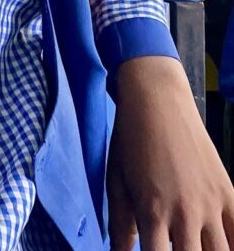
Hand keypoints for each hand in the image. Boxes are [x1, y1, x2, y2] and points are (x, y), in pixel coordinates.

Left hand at [108, 56, 233, 249]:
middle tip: (174, 249)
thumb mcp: (116, 183)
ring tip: (195, 247)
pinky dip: (233, 244)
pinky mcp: (230, 193)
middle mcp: (186, 213)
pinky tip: (221, 244)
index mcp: (152, 212)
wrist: (158, 103)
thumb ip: (121, 224)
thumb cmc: (131, 142)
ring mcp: (212, 204)